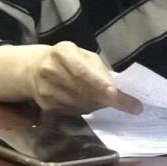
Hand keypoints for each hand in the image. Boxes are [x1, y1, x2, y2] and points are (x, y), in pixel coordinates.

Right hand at [26, 41, 141, 114]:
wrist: (34, 70)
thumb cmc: (66, 59)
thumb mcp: (83, 55)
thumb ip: (98, 68)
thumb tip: (117, 88)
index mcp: (62, 53)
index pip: (83, 71)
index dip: (100, 84)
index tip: (117, 95)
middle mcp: (51, 72)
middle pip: (84, 91)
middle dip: (108, 99)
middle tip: (132, 106)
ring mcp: (46, 91)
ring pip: (81, 105)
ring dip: (99, 105)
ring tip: (107, 99)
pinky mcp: (46, 106)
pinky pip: (75, 112)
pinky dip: (88, 109)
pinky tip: (91, 102)